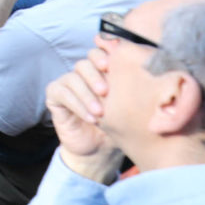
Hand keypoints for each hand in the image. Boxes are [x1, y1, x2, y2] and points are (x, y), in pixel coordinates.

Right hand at [44, 50, 122, 181]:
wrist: (100, 151)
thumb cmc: (118, 127)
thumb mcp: (128, 108)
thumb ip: (134, 91)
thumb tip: (149, 79)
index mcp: (101, 72)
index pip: (99, 54)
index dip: (103, 55)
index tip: (110, 65)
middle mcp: (83, 75)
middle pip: (85, 63)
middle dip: (94, 75)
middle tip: (105, 91)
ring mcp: (67, 84)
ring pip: (72, 78)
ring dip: (87, 94)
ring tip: (100, 112)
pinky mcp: (55, 96)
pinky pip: (62, 93)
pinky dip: (77, 105)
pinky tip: (91, 118)